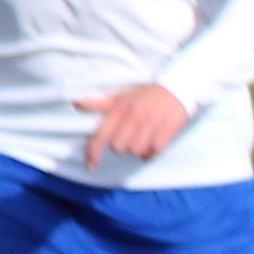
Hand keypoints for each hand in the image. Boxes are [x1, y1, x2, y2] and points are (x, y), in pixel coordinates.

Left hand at [74, 83, 189, 167]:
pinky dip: (152, 152)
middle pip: (119, 147)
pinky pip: (154, 151)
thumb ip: (100, 103)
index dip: (94, 152)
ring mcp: (151, 123)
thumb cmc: (146, 95)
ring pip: (136, 151)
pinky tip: (155, 142)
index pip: (101, 134)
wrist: (177, 88)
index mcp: (120, 108)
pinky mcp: (168, 129)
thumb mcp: (122, 96)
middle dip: (124, 146)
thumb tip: (76, 103)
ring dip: (139, 149)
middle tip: (132, 136)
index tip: (91, 166)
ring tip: (145, 138)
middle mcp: (134, 115)